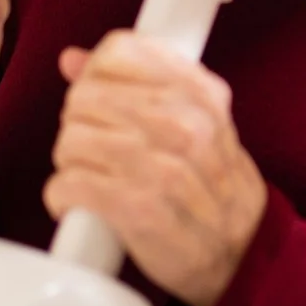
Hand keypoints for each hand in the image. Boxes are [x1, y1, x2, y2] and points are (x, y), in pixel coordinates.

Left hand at [44, 33, 266, 305]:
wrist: (243, 254)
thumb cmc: (212, 185)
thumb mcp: (195, 121)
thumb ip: (136, 83)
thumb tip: (72, 59)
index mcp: (199, 94)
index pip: (118, 52)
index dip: (95, 76)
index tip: (101, 102)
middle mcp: (184, 125)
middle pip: (85, 97)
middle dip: (78, 123)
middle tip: (92, 147)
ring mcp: (163, 168)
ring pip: (72, 140)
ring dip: (70, 162)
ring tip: (89, 176)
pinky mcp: (139, 210)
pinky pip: (69, 184)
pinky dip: (62, 195)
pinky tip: (78, 203)